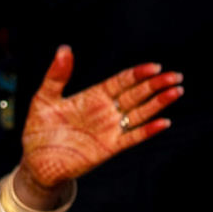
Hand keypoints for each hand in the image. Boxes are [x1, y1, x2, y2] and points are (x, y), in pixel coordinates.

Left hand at [18, 46, 182, 192]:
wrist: (36, 162)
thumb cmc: (40, 130)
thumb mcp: (44, 99)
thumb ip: (57, 75)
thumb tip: (64, 48)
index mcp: (95, 96)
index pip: (122, 81)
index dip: (138, 74)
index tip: (155, 66)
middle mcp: (107, 110)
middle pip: (137, 94)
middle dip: (156, 85)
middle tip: (175, 76)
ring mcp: (111, 128)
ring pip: (140, 112)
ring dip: (159, 103)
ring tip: (176, 91)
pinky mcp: (110, 147)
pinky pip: (133, 137)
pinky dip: (148, 130)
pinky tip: (163, 122)